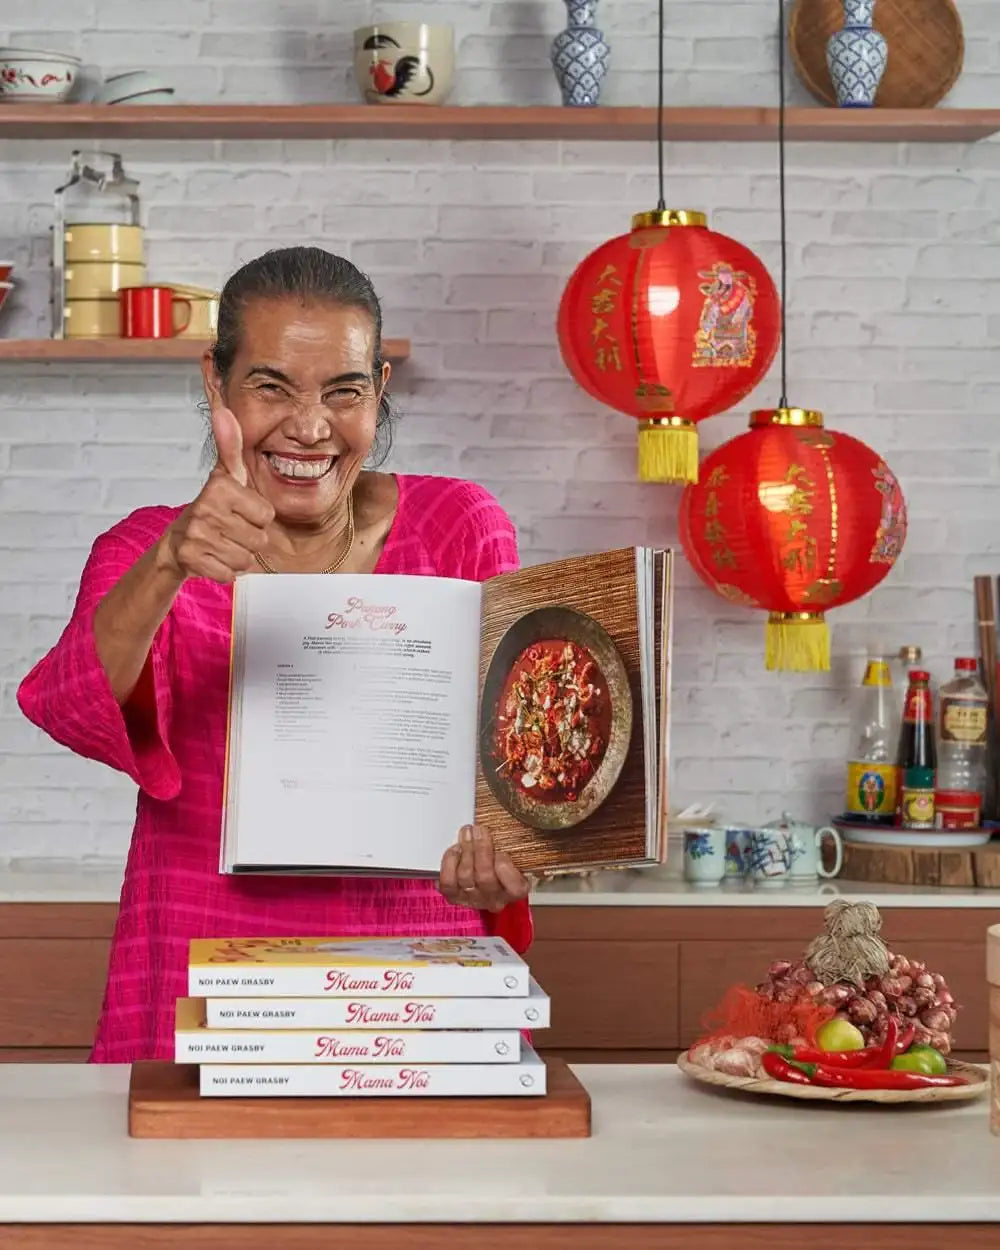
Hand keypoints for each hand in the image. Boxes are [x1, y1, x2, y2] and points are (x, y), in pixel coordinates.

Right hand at [161, 406, 274, 583]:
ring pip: (247, 558)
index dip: (256, 517)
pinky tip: (213, 558)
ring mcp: (197, 535)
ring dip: (238, 556)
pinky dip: (225, 571)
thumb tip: (224, 410)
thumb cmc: (212, 507)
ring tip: (221, 543)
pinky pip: (231, 574)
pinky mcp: (191, 560)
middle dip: (248, 539)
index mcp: (220, 487)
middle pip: (260, 539)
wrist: (177, 543)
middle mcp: (205, 508)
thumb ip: (231, 444)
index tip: (237, 511)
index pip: (267, 515)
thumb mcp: (226, 475)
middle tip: (229, 530)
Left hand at [438, 825, 530, 912]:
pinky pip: (448, 882)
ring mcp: (472, 898)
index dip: (506, 868)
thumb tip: (505, 822)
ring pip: (465, 876)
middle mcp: (494, 899)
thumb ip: (511, 844)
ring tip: (467, 833)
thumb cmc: (502, 864)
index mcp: (515, 890)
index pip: (515, 887)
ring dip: (465, 850)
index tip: (501, 852)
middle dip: (481, 849)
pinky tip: (455, 850)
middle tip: (478, 830)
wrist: (486, 881)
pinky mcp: (454, 896)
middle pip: (485, 877)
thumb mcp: (515, 854)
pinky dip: (449, 863)